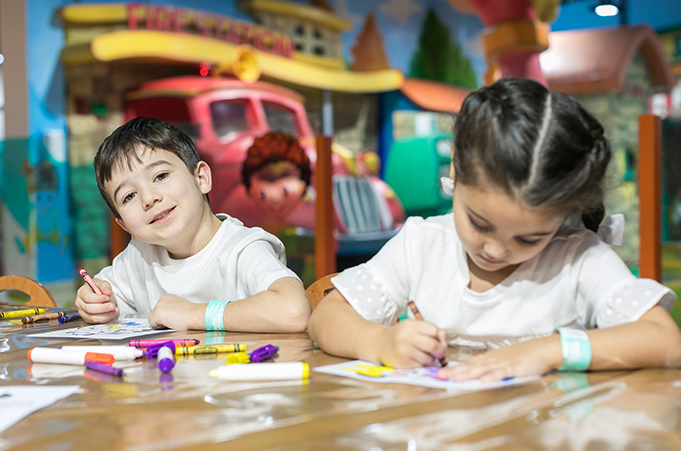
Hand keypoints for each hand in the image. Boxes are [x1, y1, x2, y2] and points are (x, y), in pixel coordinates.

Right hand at [74, 279, 117, 323]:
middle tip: (112, 306)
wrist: (101, 295)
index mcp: (82, 292)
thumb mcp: (103, 283)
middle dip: (102, 308)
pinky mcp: (87, 318)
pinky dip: (105, 318)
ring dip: (105, 315)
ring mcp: (82, 312)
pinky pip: (96, 321)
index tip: (108, 298)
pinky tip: (113, 313)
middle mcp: (79, 303)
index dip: (98, 299)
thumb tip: (107, 292)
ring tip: (115, 310)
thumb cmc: (100, 289)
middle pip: (88, 308)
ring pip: (92, 317)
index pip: (87, 297)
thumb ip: (105, 286)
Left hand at [148, 295, 206, 329]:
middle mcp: (162, 299)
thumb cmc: (191, 314)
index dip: (165, 316)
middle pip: (154, 314)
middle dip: (161, 319)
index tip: (171, 318)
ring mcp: (158, 306)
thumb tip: (166, 317)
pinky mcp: (157, 313)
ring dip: (160, 323)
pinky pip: (152, 325)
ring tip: (172, 322)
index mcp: (168, 297)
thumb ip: (171, 309)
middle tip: (172, 321)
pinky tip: (169, 323)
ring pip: (152, 319)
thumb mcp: (179, 308)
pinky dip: (159, 327)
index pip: (160, 309)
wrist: (194, 315)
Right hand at [375, 320, 447, 367]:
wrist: (380, 344)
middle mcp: (406, 337)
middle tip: (439, 352)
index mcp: (410, 325)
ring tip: (423, 354)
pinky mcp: (403, 363)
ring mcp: (403, 351)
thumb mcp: (413, 327)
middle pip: (433, 346)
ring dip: (430, 358)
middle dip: (440, 350)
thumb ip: (431, 330)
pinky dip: (422, 364)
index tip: (439, 340)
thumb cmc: (401, 335)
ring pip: (428, 358)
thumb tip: (444, 341)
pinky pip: (421, 366)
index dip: (440, 337)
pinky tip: (415, 359)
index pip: (434, 330)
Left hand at [437, 335, 561, 381]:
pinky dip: (493, 376)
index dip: (454, 369)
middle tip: (440, 376)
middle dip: (455, 371)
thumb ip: (491, 369)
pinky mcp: (516, 367)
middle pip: (471, 366)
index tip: (440, 374)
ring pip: (483, 368)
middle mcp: (494, 359)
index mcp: (490, 358)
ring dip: (469, 373)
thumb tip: (478, 377)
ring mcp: (504, 363)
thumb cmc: (524, 356)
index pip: (469, 364)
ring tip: (455, 378)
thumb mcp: (504, 362)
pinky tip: (484, 380)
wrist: (544, 349)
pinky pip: (503, 373)